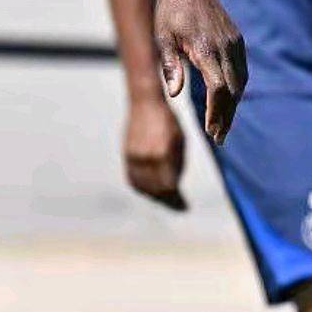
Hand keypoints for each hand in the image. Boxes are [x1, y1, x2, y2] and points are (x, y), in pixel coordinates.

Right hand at [124, 95, 186, 209]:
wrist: (145, 103)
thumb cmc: (168, 122)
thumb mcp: (179, 142)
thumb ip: (177, 165)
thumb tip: (175, 186)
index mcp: (163, 154)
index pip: (169, 186)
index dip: (177, 200)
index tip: (185, 207)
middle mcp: (146, 158)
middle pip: (156, 189)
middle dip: (167, 201)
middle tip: (177, 207)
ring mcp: (134, 157)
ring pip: (142, 186)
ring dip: (153, 196)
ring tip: (165, 200)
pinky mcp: (127, 155)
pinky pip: (132, 178)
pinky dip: (141, 187)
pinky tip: (150, 190)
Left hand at [153, 0, 246, 144]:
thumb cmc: (169, 12)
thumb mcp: (163, 38)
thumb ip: (170, 66)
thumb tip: (175, 94)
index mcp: (205, 48)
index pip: (218, 88)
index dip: (217, 111)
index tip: (211, 130)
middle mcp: (224, 46)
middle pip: (232, 90)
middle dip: (226, 116)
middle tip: (218, 138)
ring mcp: (234, 42)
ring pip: (241, 82)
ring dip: (234, 105)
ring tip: (223, 125)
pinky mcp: (237, 39)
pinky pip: (242, 70)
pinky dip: (238, 88)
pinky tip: (230, 101)